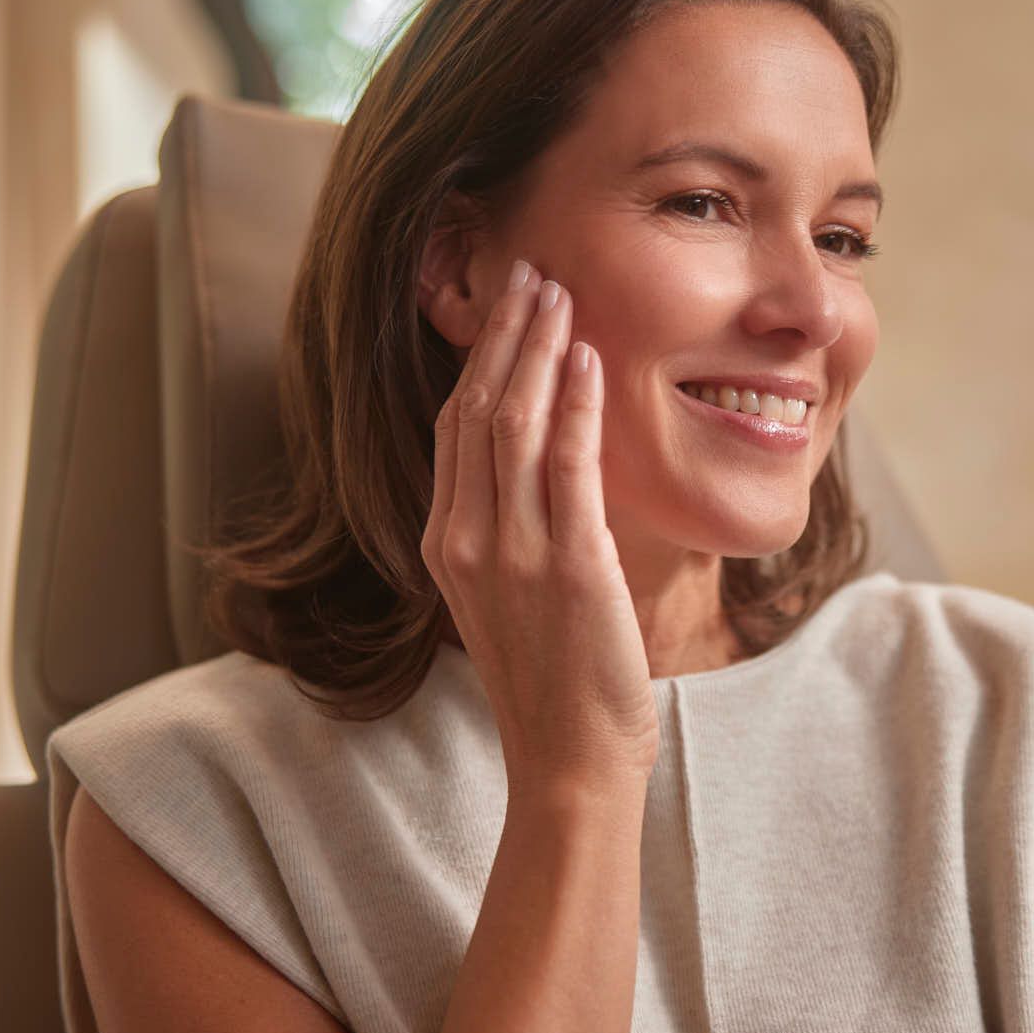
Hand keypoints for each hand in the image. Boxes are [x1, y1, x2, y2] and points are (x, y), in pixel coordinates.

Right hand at [422, 259, 659, 796]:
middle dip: (503, 332)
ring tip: (558, 290)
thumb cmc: (554, 685)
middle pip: (476, 410)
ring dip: (538, 348)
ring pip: (515, 423)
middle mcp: (467, 540)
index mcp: (446, 545)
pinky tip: (587, 357)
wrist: (570, 763)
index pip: (454, 429)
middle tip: (529, 269)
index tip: (504, 306)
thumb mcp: (511, 598)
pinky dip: (575, 402)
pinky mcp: (569, 566)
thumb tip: (543, 467)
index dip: (479, 360)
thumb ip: (512, 533)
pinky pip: (567, 465)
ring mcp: (513, 553)